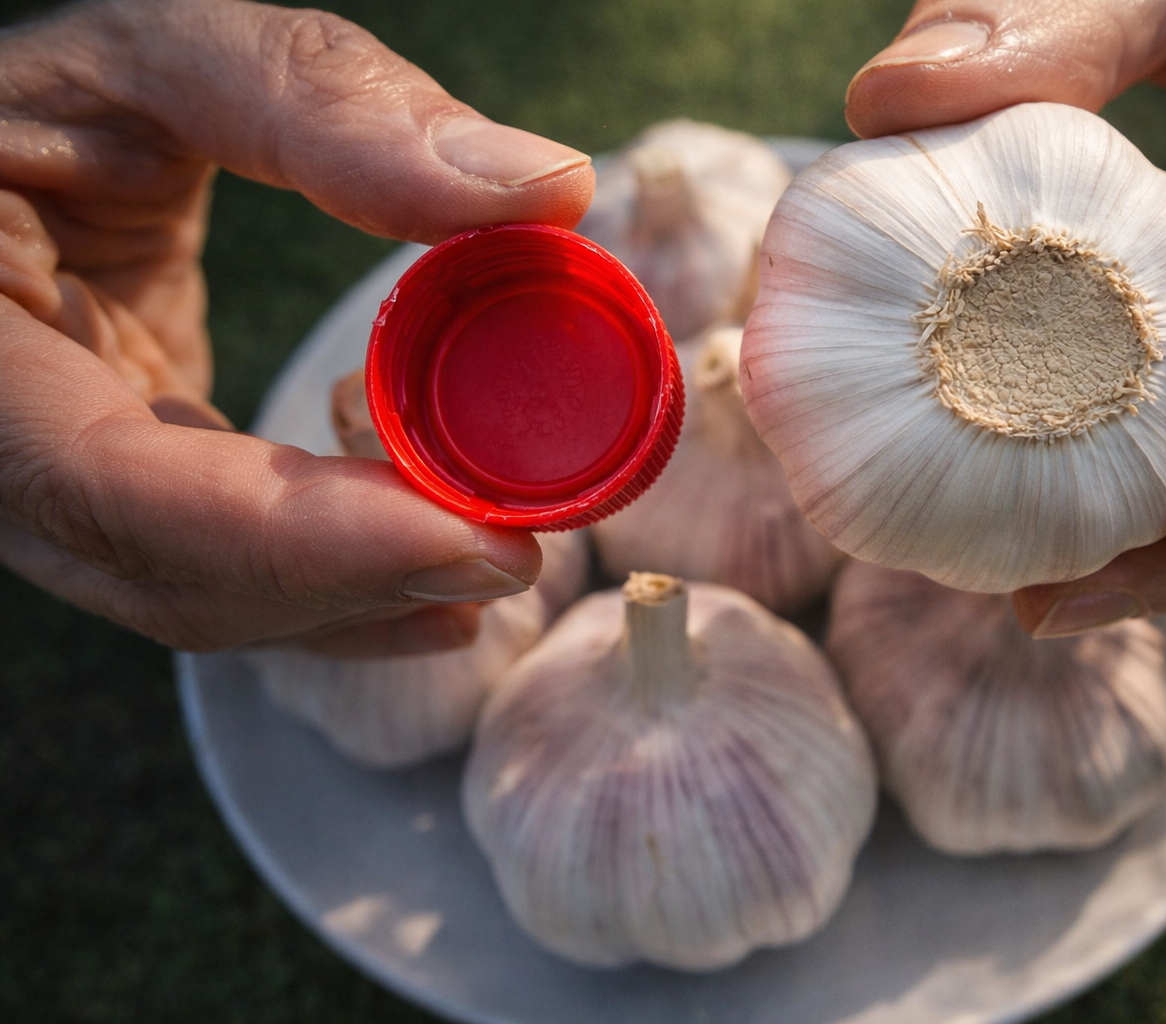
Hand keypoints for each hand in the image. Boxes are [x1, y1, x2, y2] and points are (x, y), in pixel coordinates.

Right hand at [0, 0, 594, 653]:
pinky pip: (219, 571)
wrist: (14, 142)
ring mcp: (49, 480)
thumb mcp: (169, 58)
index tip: (468, 536)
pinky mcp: (121, 488)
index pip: (107, 486)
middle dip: (355, 576)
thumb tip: (544, 188)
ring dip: (358, 593)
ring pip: (200, 592)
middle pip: (169, 572)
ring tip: (495, 557)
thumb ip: (327, 108)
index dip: (296, 533)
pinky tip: (438, 591)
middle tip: (515, 546)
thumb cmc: (74, 94)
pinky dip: (333, 588)